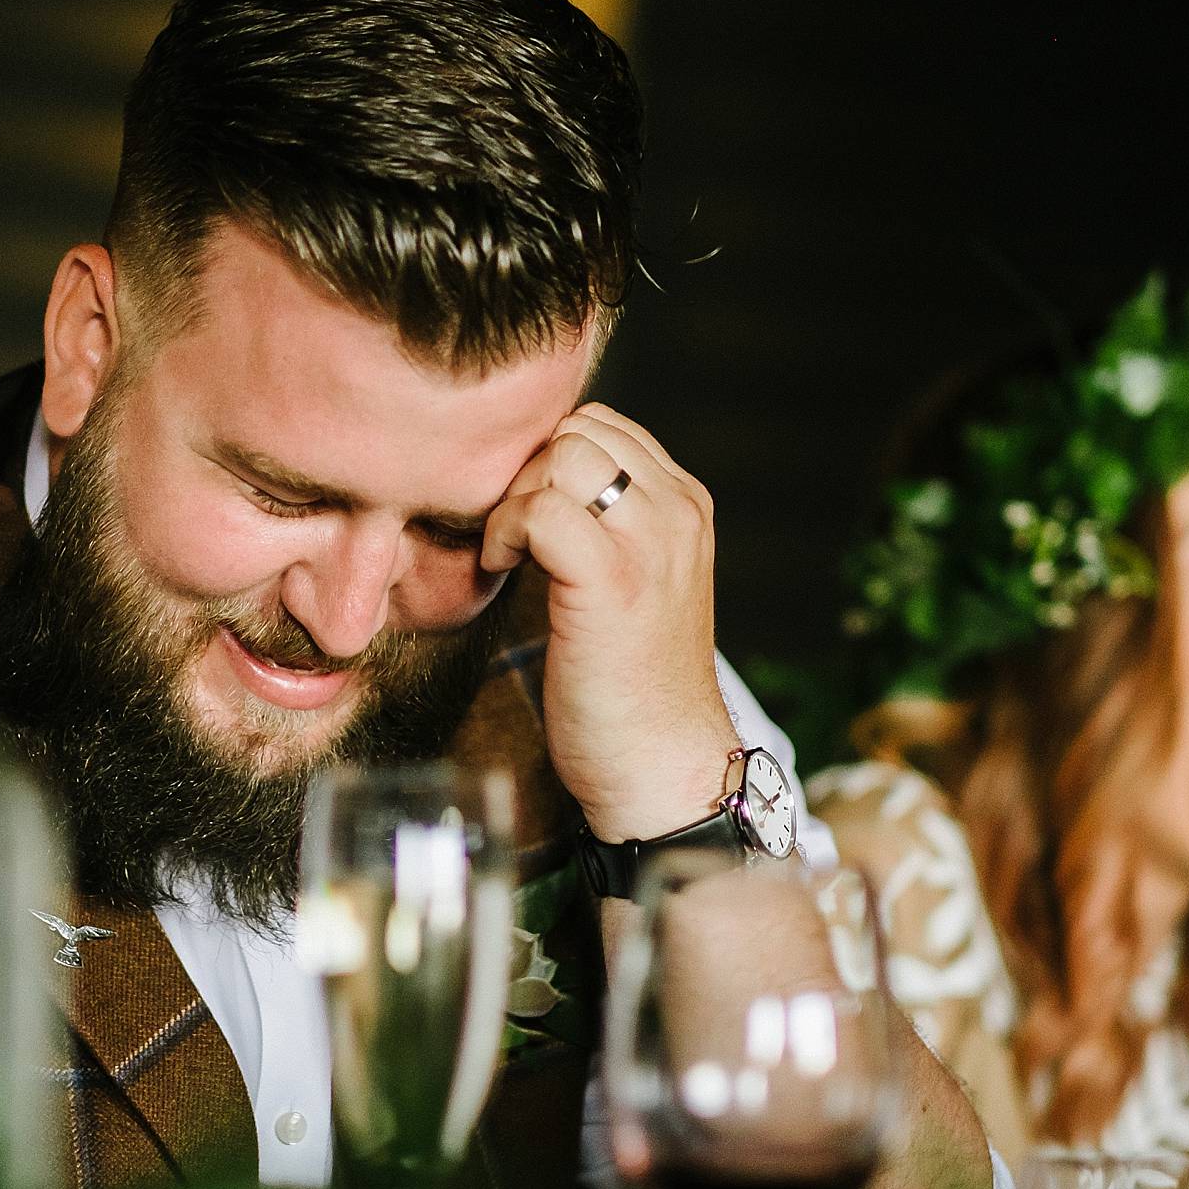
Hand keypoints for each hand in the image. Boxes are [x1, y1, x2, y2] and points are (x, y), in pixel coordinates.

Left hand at [479, 402, 739, 841]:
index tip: (528, 517)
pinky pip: (540, 511)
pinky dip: (505, 533)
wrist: (661, 763)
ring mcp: (650, 542)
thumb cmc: (632, 684)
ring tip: (511, 554)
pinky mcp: (611, 581)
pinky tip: (502, 571)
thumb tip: (532, 478)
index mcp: (686, 505)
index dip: (548, 459)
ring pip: (562, 456)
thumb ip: (608, 523)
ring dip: (515, 499)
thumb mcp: (636, 580)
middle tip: (513, 536)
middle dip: (528, 472)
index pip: (605, 425)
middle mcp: (677, 512)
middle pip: (579, 429)